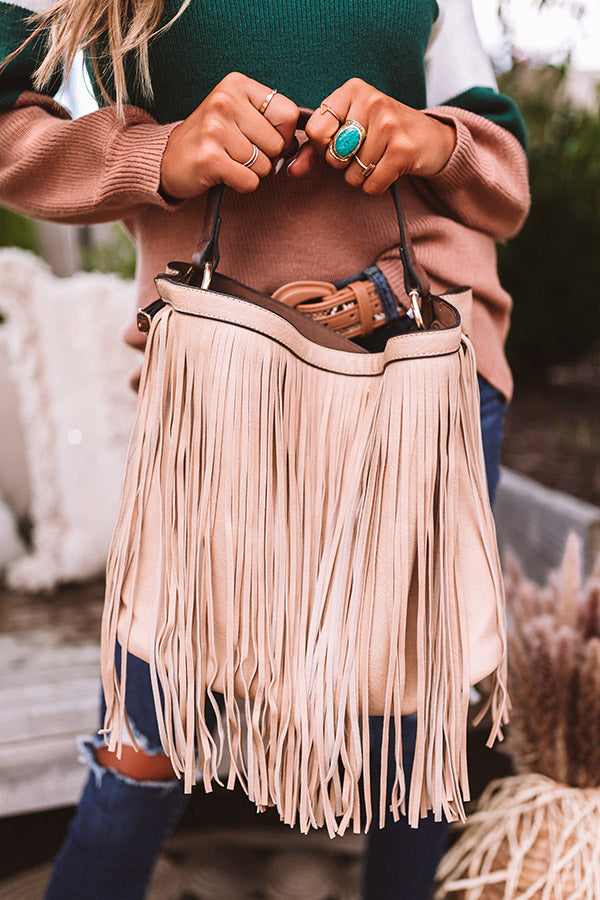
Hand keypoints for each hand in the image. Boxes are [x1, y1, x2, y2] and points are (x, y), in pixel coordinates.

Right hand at [160, 72, 298, 198]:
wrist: (169, 158)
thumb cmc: (212, 139)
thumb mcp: (238, 114)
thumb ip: (270, 120)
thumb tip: (298, 144)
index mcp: (236, 85)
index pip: (287, 114)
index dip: (284, 136)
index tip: (264, 140)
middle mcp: (225, 101)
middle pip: (278, 143)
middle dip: (267, 157)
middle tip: (241, 153)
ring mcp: (215, 129)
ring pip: (264, 165)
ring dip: (252, 172)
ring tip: (229, 161)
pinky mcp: (210, 158)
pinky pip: (250, 182)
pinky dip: (242, 185)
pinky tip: (224, 173)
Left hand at [287, 78, 455, 194]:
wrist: (431, 139)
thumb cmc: (382, 133)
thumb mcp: (349, 129)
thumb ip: (315, 149)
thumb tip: (289, 171)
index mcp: (353, 90)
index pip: (315, 129)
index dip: (322, 146)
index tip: (337, 143)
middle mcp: (372, 101)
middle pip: (332, 155)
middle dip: (343, 163)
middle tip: (365, 150)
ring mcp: (389, 124)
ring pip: (351, 173)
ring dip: (361, 175)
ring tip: (379, 158)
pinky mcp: (403, 150)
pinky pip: (370, 184)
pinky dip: (375, 186)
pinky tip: (388, 169)